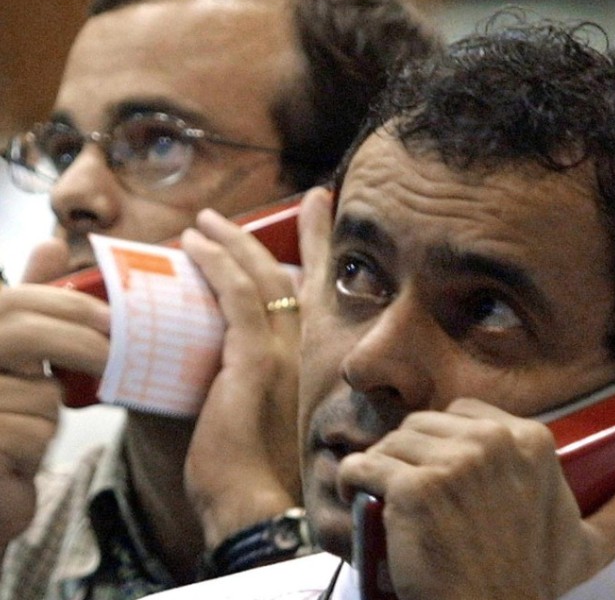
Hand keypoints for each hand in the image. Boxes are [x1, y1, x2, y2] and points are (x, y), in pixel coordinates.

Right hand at [0, 240, 109, 545]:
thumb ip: (29, 306)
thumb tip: (50, 243)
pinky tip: (15, 459)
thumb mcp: (15, 357)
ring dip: (48, 414)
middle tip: (114, 359)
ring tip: (26, 429)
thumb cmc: (2, 422)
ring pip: (35, 391)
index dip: (69, 305)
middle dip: (78, 342)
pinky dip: (35, 447)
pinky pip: (29, 431)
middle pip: (20, 330)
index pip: (15, 301)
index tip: (113, 319)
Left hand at [181, 207, 302, 547]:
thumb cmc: (251, 471)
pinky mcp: (254, 358)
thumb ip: (251, 382)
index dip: (320, 250)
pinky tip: (196, 246)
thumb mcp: (262, 417)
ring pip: (262, 276)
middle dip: (296, 232)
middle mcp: (307, 349)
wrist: (257, 506)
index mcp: (313, 361)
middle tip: (279, 206)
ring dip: (231, 242)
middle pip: (299, 274)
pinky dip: (215, 263)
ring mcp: (283, 351)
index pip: (317, 294)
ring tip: (205, 223)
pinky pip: (236, 294)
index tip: (318, 213)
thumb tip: (213, 365)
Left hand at [338, 398, 614, 599]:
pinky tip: (365, 499)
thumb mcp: (587, 547)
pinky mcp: (415, 488)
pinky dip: (357, 480)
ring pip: (395, 441)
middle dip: (414, 454)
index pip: (465, 414)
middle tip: (414, 495)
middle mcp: (495, 442)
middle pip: (427, 424)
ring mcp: (454, 463)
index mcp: (531, 441)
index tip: (442, 476)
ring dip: (385, 467)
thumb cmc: (530, 582)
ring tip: (392, 502)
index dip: (447, 443)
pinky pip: (367, 465)